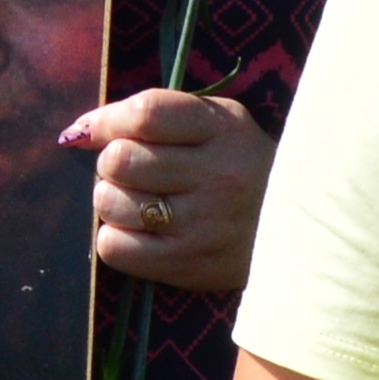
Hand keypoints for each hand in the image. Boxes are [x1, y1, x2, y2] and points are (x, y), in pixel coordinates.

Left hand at [68, 88, 272, 296]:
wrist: (300, 232)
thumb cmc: (241, 168)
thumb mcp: (217, 124)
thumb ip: (154, 114)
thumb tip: (78, 131)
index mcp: (224, 130)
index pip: (147, 113)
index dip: (107, 120)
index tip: (96, 130)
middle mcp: (217, 176)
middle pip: (120, 160)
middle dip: (112, 163)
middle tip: (130, 171)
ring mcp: (203, 224)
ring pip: (112, 204)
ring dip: (112, 201)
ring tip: (138, 201)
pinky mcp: (189, 266)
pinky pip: (115, 247)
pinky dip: (116, 237)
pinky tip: (139, 231)